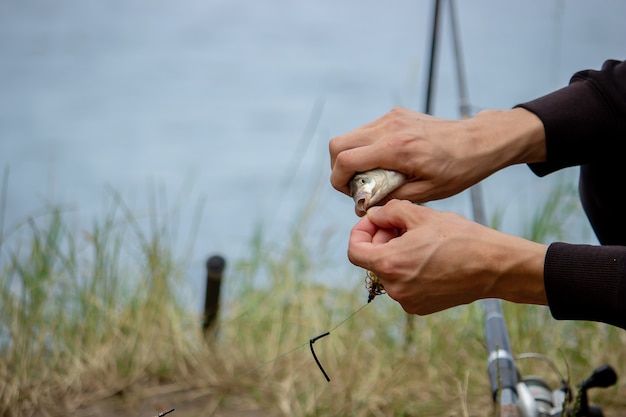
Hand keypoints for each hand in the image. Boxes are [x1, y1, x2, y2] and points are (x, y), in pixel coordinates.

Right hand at [330, 107, 545, 203]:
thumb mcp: (426, 192)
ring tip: (371, 176)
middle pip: (338, 144)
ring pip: (350, 136)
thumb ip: (390, 197)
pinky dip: (365, 148)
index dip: (338, 180)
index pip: (346, 159)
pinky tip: (384, 162)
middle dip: (339, 168)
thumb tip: (364, 204)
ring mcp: (392, 118)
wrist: (479, 141)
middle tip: (355, 186)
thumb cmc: (458, 169)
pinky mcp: (396, 114)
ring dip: (351, 157)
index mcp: (396, 149)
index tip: (348, 194)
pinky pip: (367, 131)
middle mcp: (389, 128)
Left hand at [348, 200, 547, 313]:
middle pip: (373, 260)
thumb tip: (374, 216)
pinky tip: (430, 257)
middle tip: (403, 226)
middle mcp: (394, 288)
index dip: (360, 232)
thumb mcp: (421, 215)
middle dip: (382, 240)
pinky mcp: (422, 307)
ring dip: (396, 254)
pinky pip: (405, 285)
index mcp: (389, 264)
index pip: (354, 250)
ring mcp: (408, 301)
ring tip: (421, 240)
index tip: (375, 222)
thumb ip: (390, 212)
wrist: (494, 266)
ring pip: (390, 272)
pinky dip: (409, 270)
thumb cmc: (460, 238)